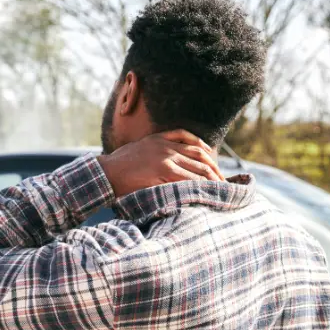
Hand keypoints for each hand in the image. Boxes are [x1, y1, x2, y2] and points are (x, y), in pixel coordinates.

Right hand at [97, 129, 224, 197]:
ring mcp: (166, 158)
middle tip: (223, 181)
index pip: (192, 142)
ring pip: (197, 167)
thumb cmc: (118, 166)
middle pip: (200, 155)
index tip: (214, 166)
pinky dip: (199, 185)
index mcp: (160, 138)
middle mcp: (166, 146)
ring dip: (211, 179)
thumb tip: (169, 163)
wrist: (106, 173)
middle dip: (214, 169)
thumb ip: (154, 151)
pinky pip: (188, 178)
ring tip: (219, 189)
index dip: (207, 154)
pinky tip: (205, 191)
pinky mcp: (163, 171)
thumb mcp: (137, 150)